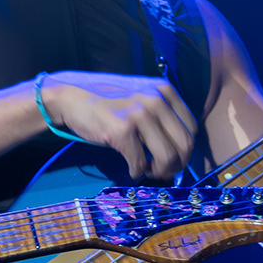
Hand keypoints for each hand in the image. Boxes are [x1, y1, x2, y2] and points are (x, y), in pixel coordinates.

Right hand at [33, 70, 201, 179]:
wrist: (70, 95)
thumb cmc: (106, 99)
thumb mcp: (141, 94)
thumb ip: (162, 113)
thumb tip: (180, 149)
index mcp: (165, 90)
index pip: (192, 128)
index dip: (185, 149)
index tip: (173, 158)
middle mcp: (156, 99)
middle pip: (185, 145)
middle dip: (177, 164)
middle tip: (163, 171)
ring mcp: (140, 114)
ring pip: (168, 157)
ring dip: (160, 171)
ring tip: (148, 170)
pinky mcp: (122, 130)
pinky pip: (140, 163)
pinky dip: (137, 171)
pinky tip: (131, 168)